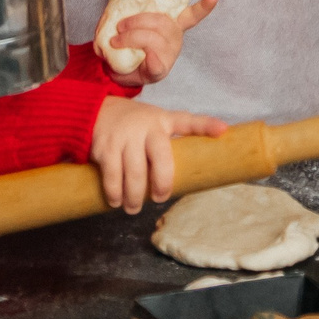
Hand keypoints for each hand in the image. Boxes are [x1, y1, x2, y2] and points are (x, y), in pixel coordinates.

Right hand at [91, 97, 227, 211]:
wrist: (95, 110)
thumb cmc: (133, 123)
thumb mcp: (156, 122)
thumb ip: (176, 136)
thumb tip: (203, 158)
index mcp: (163, 120)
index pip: (187, 121)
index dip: (206, 125)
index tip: (223, 131)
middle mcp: (146, 126)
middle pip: (160, 158)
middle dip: (161, 183)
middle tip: (159, 198)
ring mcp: (125, 135)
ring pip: (135, 172)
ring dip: (134, 196)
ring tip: (133, 208)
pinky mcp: (105, 146)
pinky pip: (112, 174)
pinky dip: (114, 192)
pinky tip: (116, 201)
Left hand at [104, 0, 221, 86]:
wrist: (117, 71)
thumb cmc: (127, 43)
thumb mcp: (131, 24)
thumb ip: (132, 9)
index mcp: (172, 26)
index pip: (191, 15)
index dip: (204, 7)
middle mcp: (175, 39)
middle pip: (162, 23)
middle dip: (138, 20)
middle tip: (119, 25)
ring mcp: (169, 55)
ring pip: (154, 38)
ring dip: (131, 36)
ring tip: (115, 40)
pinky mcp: (159, 70)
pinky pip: (155, 62)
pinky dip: (149, 57)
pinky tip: (146, 57)